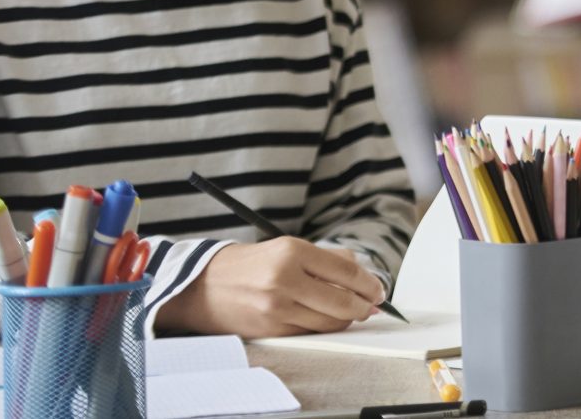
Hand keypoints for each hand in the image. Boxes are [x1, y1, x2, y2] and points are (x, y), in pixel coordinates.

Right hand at [155, 238, 385, 336]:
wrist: (201, 287)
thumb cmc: (250, 265)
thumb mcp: (287, 248)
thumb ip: (326, 259)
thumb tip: (363, 274)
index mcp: (292, 252)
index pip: (346, 270)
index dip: (368, 283)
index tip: (379, 290)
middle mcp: (284, 279)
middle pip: (342, 300)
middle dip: (363, 306)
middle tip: (371, 306)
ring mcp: (276, 307)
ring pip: (327, 321)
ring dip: (345, 319)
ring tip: (350, 313)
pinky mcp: (269, 329)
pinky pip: (308, 332)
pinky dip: (321, 327)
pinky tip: (324, 319)